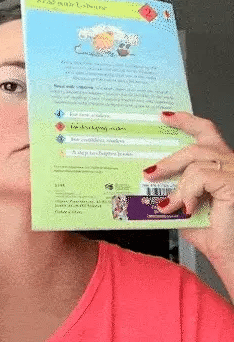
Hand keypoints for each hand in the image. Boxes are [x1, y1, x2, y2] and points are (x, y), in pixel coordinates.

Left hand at [142, 111, 233, 263]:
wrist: (232, 258)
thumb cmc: (217, 238)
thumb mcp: (187, 210)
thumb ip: (176, 193)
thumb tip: (153, 185)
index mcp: (222, 167)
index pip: (207, 133)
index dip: (187, 121)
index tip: (165, 117)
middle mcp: (233, 165)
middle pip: (199, 144)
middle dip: (169, 159)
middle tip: (150, 172)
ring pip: (196, 162)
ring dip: (176, 185)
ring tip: (167, 204)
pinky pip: (201, 176)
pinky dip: (187, 192)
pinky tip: (186, 208)